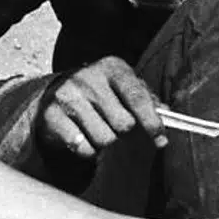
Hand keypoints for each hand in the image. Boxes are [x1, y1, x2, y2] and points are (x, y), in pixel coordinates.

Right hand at [37, 56, 164, 160]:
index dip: (152, 122)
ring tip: (97, 130)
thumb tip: (167, 114)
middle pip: (123, 124)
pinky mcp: (51, 115)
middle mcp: (88, 77)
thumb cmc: (99, 94)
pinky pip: (83, 147)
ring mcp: (67, 95)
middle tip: (115, 127)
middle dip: (124, 132)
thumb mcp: (123, 89)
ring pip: (104, 139)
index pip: (138, 97)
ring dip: (105, 142)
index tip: (161, 141)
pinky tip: (82, 137)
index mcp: (112, 68)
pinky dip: (88, 150)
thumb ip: (147, 99)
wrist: (53, 95)